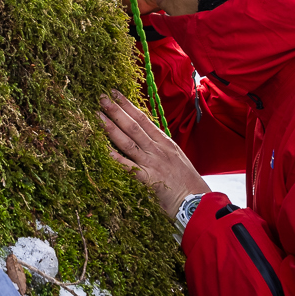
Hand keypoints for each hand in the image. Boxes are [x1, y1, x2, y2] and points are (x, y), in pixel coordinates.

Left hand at [98, 90, 207, 211]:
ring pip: (128, 142)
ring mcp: (152, 163)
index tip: (116, 94)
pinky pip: (129, 167)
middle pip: (133, 126)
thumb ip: (161, 147)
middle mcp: (157, 150)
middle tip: (101, 97)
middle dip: (116, 111)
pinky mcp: (148, 180)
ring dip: (111, 128)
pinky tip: (104, 149)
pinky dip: (116, 158)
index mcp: (165, 143)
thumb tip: (147, 137)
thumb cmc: (187, 183)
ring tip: (98, 116)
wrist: (197, 202)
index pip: (143, 119)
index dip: (128, 105)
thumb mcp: (177, 158)